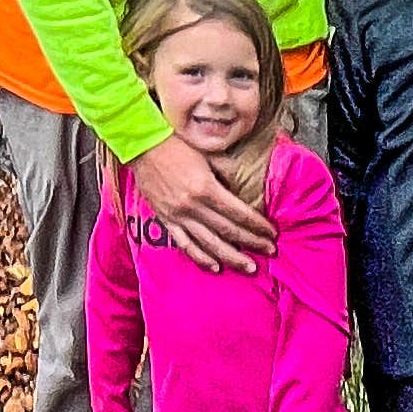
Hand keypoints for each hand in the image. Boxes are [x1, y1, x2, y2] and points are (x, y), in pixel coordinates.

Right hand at [131, 136, 275, 272]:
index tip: (271, 232)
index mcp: (205, 188)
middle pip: (228, 230)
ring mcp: (178, 216)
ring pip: (209, 244)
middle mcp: (192, 206)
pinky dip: (201, 258)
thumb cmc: (175, 144)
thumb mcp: (206, 154)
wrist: (141, 146)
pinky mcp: (166, 220)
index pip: (239, 212)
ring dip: (231, 257)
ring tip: (249, 267)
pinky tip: (215, 267)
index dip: (257, 225)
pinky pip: (185, 244)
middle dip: (252, 242)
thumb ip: (224, 175)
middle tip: (269, 250)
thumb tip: (242, 192)